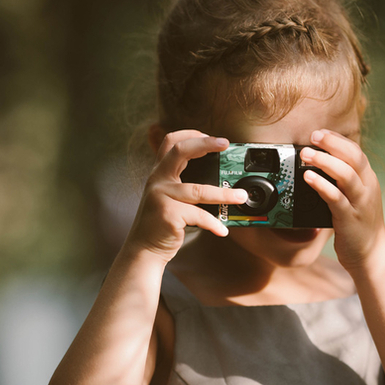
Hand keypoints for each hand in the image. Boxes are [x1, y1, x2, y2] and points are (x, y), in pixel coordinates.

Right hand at [124, 130, 247, 261]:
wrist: (144, 249)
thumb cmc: (161, 223)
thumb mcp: (167, 197)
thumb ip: (183, 184)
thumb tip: (219, 179)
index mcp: (159, 173)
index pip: (171, 142)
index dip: (191, 134)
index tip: (213, 137)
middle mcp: (158, 180)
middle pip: (180, 151)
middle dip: (205, 144)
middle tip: (226, 143)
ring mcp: (161, 196)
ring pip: (198, 190)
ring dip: (224, 194)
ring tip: (241, 196)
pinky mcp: (168, 215)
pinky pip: (199, 216)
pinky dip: (214, 223)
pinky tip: (223, 230)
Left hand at [299, 129, 384, 271]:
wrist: (372, 256)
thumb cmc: (359, 226)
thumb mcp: (356, 198)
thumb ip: (344, 181)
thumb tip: (320, 165)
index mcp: (368, 180)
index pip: (355, 151)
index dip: (337, 139)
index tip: (319, 133)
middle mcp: (367, 188)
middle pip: (353, 157)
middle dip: (332, 143)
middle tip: (312, 137)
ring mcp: (359, 203)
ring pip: (346, 174)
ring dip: (324, 161)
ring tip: (306, 154)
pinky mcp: (349, 219)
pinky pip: (336, 198)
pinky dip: (321, 185)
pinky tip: (308, 177)